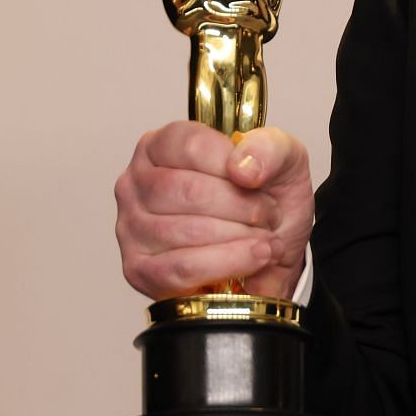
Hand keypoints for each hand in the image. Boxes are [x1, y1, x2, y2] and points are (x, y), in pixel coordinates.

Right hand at [114, 121, 313, 300]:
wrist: (271, 244)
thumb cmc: (266, 196)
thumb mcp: (283, 157)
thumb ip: (269, 147)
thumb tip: (241, 167)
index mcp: (162, 145)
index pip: (190, 146)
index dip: (232, 165)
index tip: (258, 180)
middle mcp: (137, 183)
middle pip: (189, 192)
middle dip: (242, 207)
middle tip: (269, 214)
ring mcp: (131, 227)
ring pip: (187, 232)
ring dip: (240, 237)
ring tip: (265, 237)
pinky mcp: (139, 270)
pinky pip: (182, 269)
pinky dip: (228, 263)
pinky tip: (254, 258)